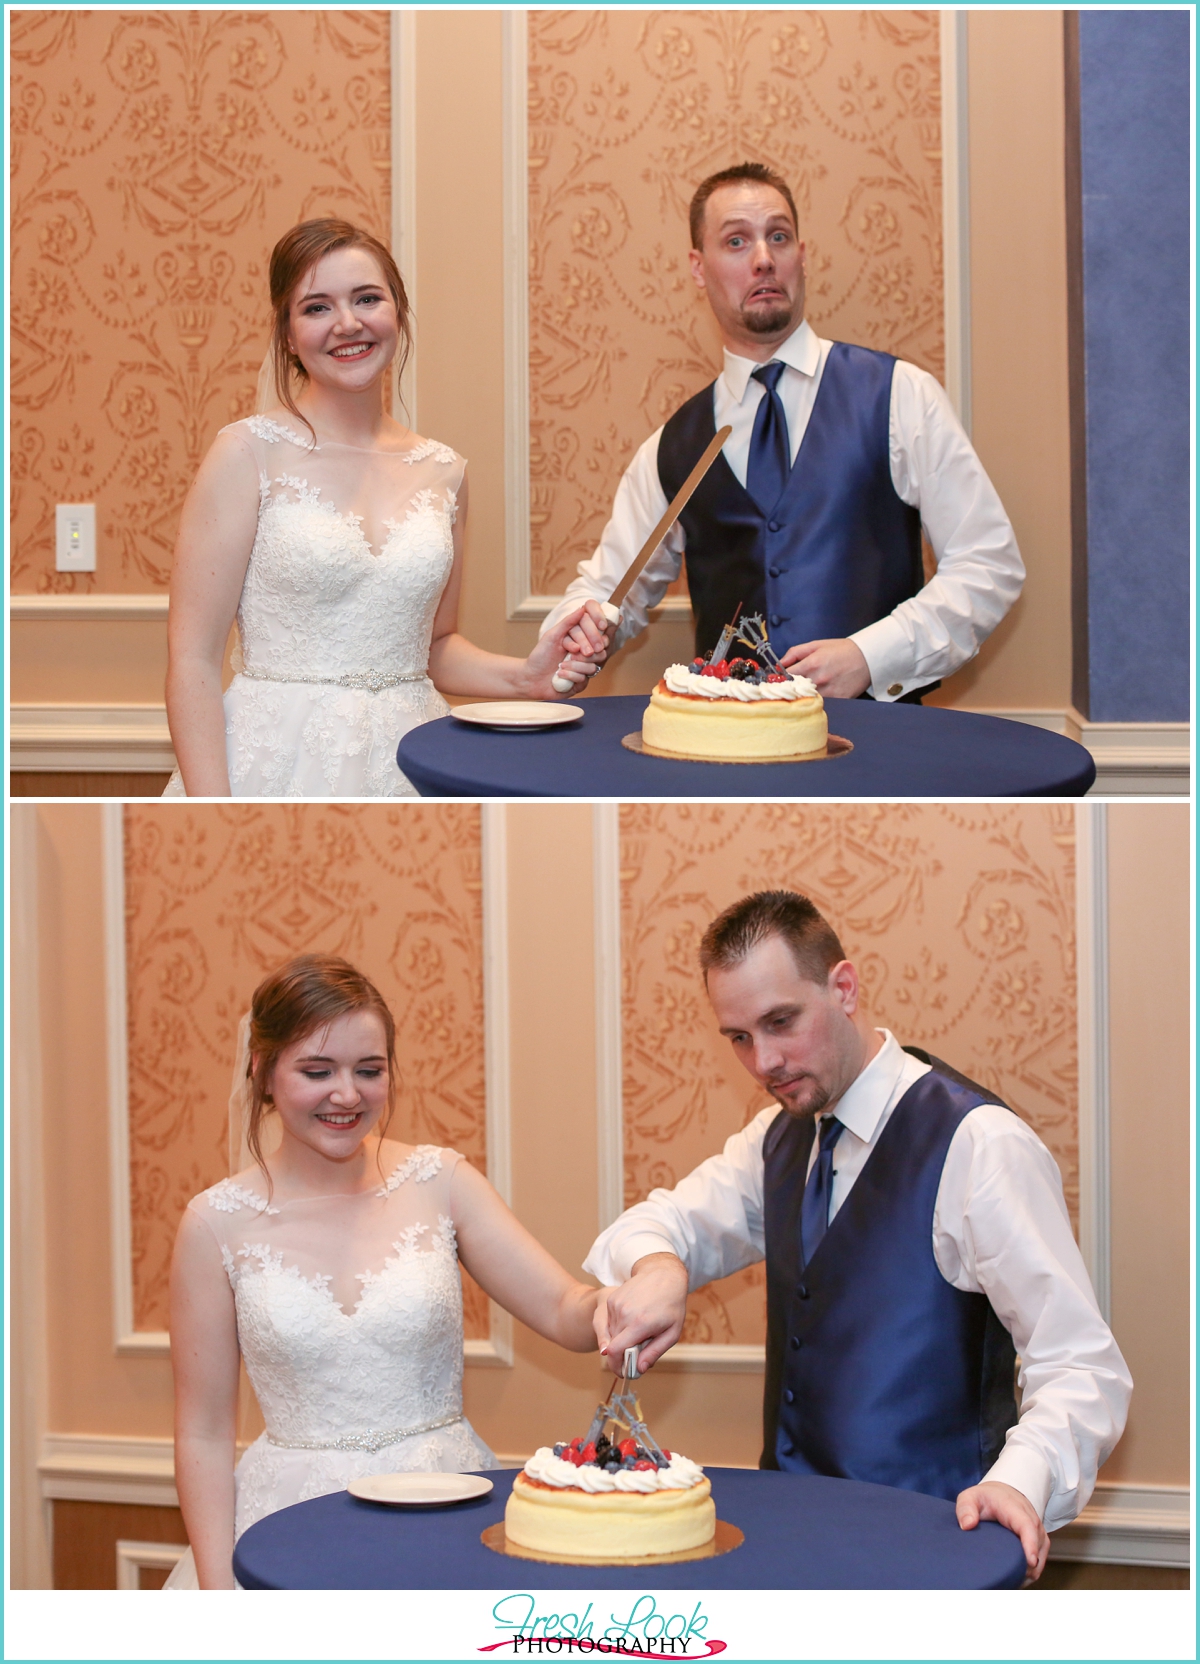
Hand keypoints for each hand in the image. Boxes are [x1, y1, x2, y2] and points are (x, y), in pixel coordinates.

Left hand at [523, 604, 606, 698]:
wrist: (530, 678)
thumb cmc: (540, 656)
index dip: (594, 634)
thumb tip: (582, 608)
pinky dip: (570, 675)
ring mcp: (584, 670)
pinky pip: (584, 678)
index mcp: (580, 641)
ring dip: (574, 664)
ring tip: (560, 664)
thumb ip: (568, 622)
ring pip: (593, 666)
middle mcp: (585, 655)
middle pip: (600, 651)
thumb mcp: (552, 635)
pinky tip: (559, 674)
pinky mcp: (581, 684)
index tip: (593, 632)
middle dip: (585, 650)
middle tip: (573, 651)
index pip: (597, 635)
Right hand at [594, 1253, 688, 1373]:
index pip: (615, 1351)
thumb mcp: (671, 1333)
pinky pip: (610, 1322)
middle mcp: (624, 1314)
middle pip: (611, 1345)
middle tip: (635, 1356)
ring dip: (620, 1340)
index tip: (623, 1372)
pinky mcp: (611, 1299)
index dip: (616, 1365)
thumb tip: (639, 1369)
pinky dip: (618, 1327)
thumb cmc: (671, 1305)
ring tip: (638, 1333)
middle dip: (620, 1356)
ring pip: (610, 1334)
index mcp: (639, 1324)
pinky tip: (632, 1321)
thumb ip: (654, 1353)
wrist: (663, 1275)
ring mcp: (615, 1305)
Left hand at [778, 638, 870, 698]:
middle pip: (794, 690)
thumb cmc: (841, 650)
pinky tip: (817, 697)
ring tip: (803, 693)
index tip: (777, 681)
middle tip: (786, 689)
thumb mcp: (816, 645)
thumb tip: (779, 663)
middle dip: (788, 689)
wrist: (867, 657)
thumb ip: (795, 652)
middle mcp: (818, 679)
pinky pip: (822, 704)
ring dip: (803, 697)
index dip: (778, 680)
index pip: (785, 677)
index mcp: (811, 664)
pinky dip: (817, 702)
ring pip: (807, 699)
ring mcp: (829, 691)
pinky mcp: (839, 699)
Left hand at [956, 1481, 1049, 1582]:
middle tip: (1005, 1580)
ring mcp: (1038, 1533)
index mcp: (1015, 1509)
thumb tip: (967, 1525)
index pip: (1027, 1526)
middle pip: (1037, 1547)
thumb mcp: (970, 1497)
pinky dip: (1030, 1572)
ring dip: (1028, 1572)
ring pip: (1040, 1558)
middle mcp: (1032, 1520)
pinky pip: (1040, 1561)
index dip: (1031, 1545)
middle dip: (1026, 1567)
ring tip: (1007, 1581)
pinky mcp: (1040, 1543)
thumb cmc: (987, 1498)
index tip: (1030, 1562)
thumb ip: (965, 1508)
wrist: (1003, 1494)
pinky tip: (1014, 1577)